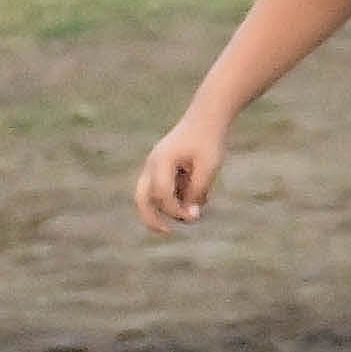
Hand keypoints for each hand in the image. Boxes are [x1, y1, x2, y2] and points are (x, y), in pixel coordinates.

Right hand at [134, 114, 228, 233]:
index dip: (176, 210)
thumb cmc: (209, 141)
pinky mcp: (162, 169)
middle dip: (151, 218)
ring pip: (153, 195)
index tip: (195, 216)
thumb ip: (198, 191)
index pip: (161, 195)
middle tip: (167, 233)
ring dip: (173, 205)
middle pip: (141, 198)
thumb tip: (190, 216)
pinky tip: (201, 189)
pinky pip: (164, 189)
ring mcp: (154, 166)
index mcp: (162, 161)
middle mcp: (152, 164)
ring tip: (201, 198)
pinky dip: (179, 196)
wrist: (206, 118)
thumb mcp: (209, 168)